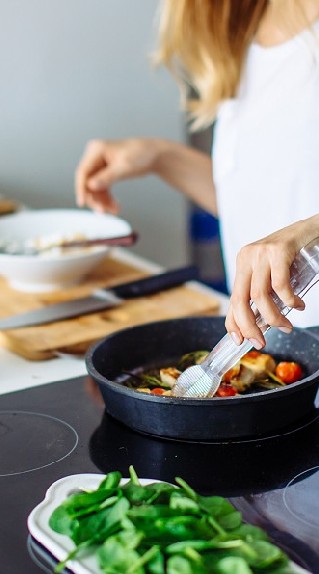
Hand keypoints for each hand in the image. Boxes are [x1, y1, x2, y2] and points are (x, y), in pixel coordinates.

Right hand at [75, 138, 161, 212]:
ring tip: (114, 211)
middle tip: (102, 212)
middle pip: (87, 182)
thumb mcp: (124, 167)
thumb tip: (91, 186)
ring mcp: (100, 164)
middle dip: (95, 198)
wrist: (154, 154)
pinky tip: (115, 207)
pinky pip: (102, 188)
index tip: (82, 203)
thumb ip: (107, 177)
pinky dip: (108, 198)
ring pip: (95, 188)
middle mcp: (95, 156)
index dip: (81, 189)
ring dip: (103, 201)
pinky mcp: (105, 172)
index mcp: (96, 149)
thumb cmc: (142, 155)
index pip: (83, 172)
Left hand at [225, 217, 318, 348]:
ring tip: (287, 326)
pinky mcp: (278, 250)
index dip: (233, 323)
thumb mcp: (272, 273)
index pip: (232, 299)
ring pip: (259, 296)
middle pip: (240, 300)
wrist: (313, 228)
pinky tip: (297, 305)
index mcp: (242, 264)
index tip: (239, 341)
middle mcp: (247, 257)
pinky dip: (288, 301)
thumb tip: (259, 323)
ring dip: (273, 317)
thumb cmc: (295, 253)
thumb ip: (264, 292)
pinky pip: (279, 285)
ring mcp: (261, 253)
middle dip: (249, 327)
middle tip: (261, 342)